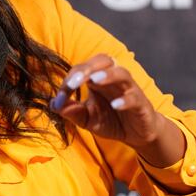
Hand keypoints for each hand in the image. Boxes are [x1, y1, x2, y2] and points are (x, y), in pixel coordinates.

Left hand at [51, 54, 183, 166]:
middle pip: (103, 60)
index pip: (82, 70)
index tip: (60, 99)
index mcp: (98, 79)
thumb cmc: (111, 121)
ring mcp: (129, 89)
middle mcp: (113, 79)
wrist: (135, 135)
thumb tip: (54, 105)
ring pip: (121, 73)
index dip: (69, 81)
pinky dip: (125, 99)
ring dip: (108, 75)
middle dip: (87, 68)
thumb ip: (72, 112)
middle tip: (74, 82)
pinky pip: (134, 97)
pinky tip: (115, 105)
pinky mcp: (141, 103)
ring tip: (95, 80)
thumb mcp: (87, 119)